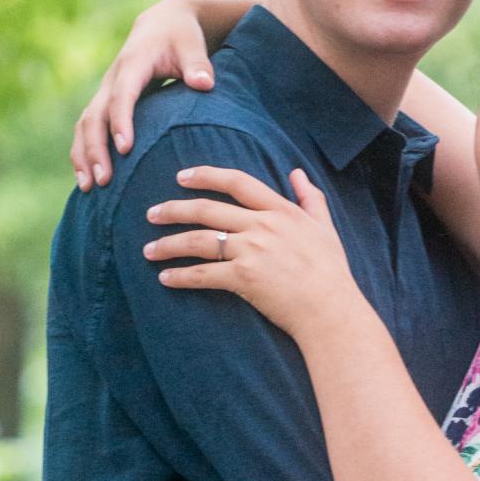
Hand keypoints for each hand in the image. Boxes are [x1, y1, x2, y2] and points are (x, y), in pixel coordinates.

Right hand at [72, 0, 216, 188]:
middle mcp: (112, 78)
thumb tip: (205, 84)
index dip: (121, 121)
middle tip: (102, 180)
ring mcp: (105, 91)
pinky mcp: (104, 102)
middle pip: (95, 115)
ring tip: (87, 188)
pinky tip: (85, 180)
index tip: (125, 149)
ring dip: (83, 155)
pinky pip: (86, 128)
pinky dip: (82, 152)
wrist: (163, 22)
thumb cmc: (181, 36)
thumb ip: (198, 63)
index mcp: (133, 63)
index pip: (122, 95)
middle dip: (95, 148)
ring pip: (85, 124)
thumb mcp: (192, 44)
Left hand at [142, 158, 356, 339]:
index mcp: (280, 210)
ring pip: (200, 240)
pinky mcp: (243, 278)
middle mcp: (261, 225)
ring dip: (170, 243)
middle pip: (208, 210)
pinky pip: (203, 274)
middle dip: (175, 209)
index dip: (207, 175)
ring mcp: (251, 251)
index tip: (183, 175)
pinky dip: (181, 275)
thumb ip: (310, 197)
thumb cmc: (330, 270)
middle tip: (152, 212)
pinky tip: (165, 277)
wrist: (329, 308)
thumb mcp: (324, 226)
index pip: (237, 182)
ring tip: (149, 249)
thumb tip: (297, 172)